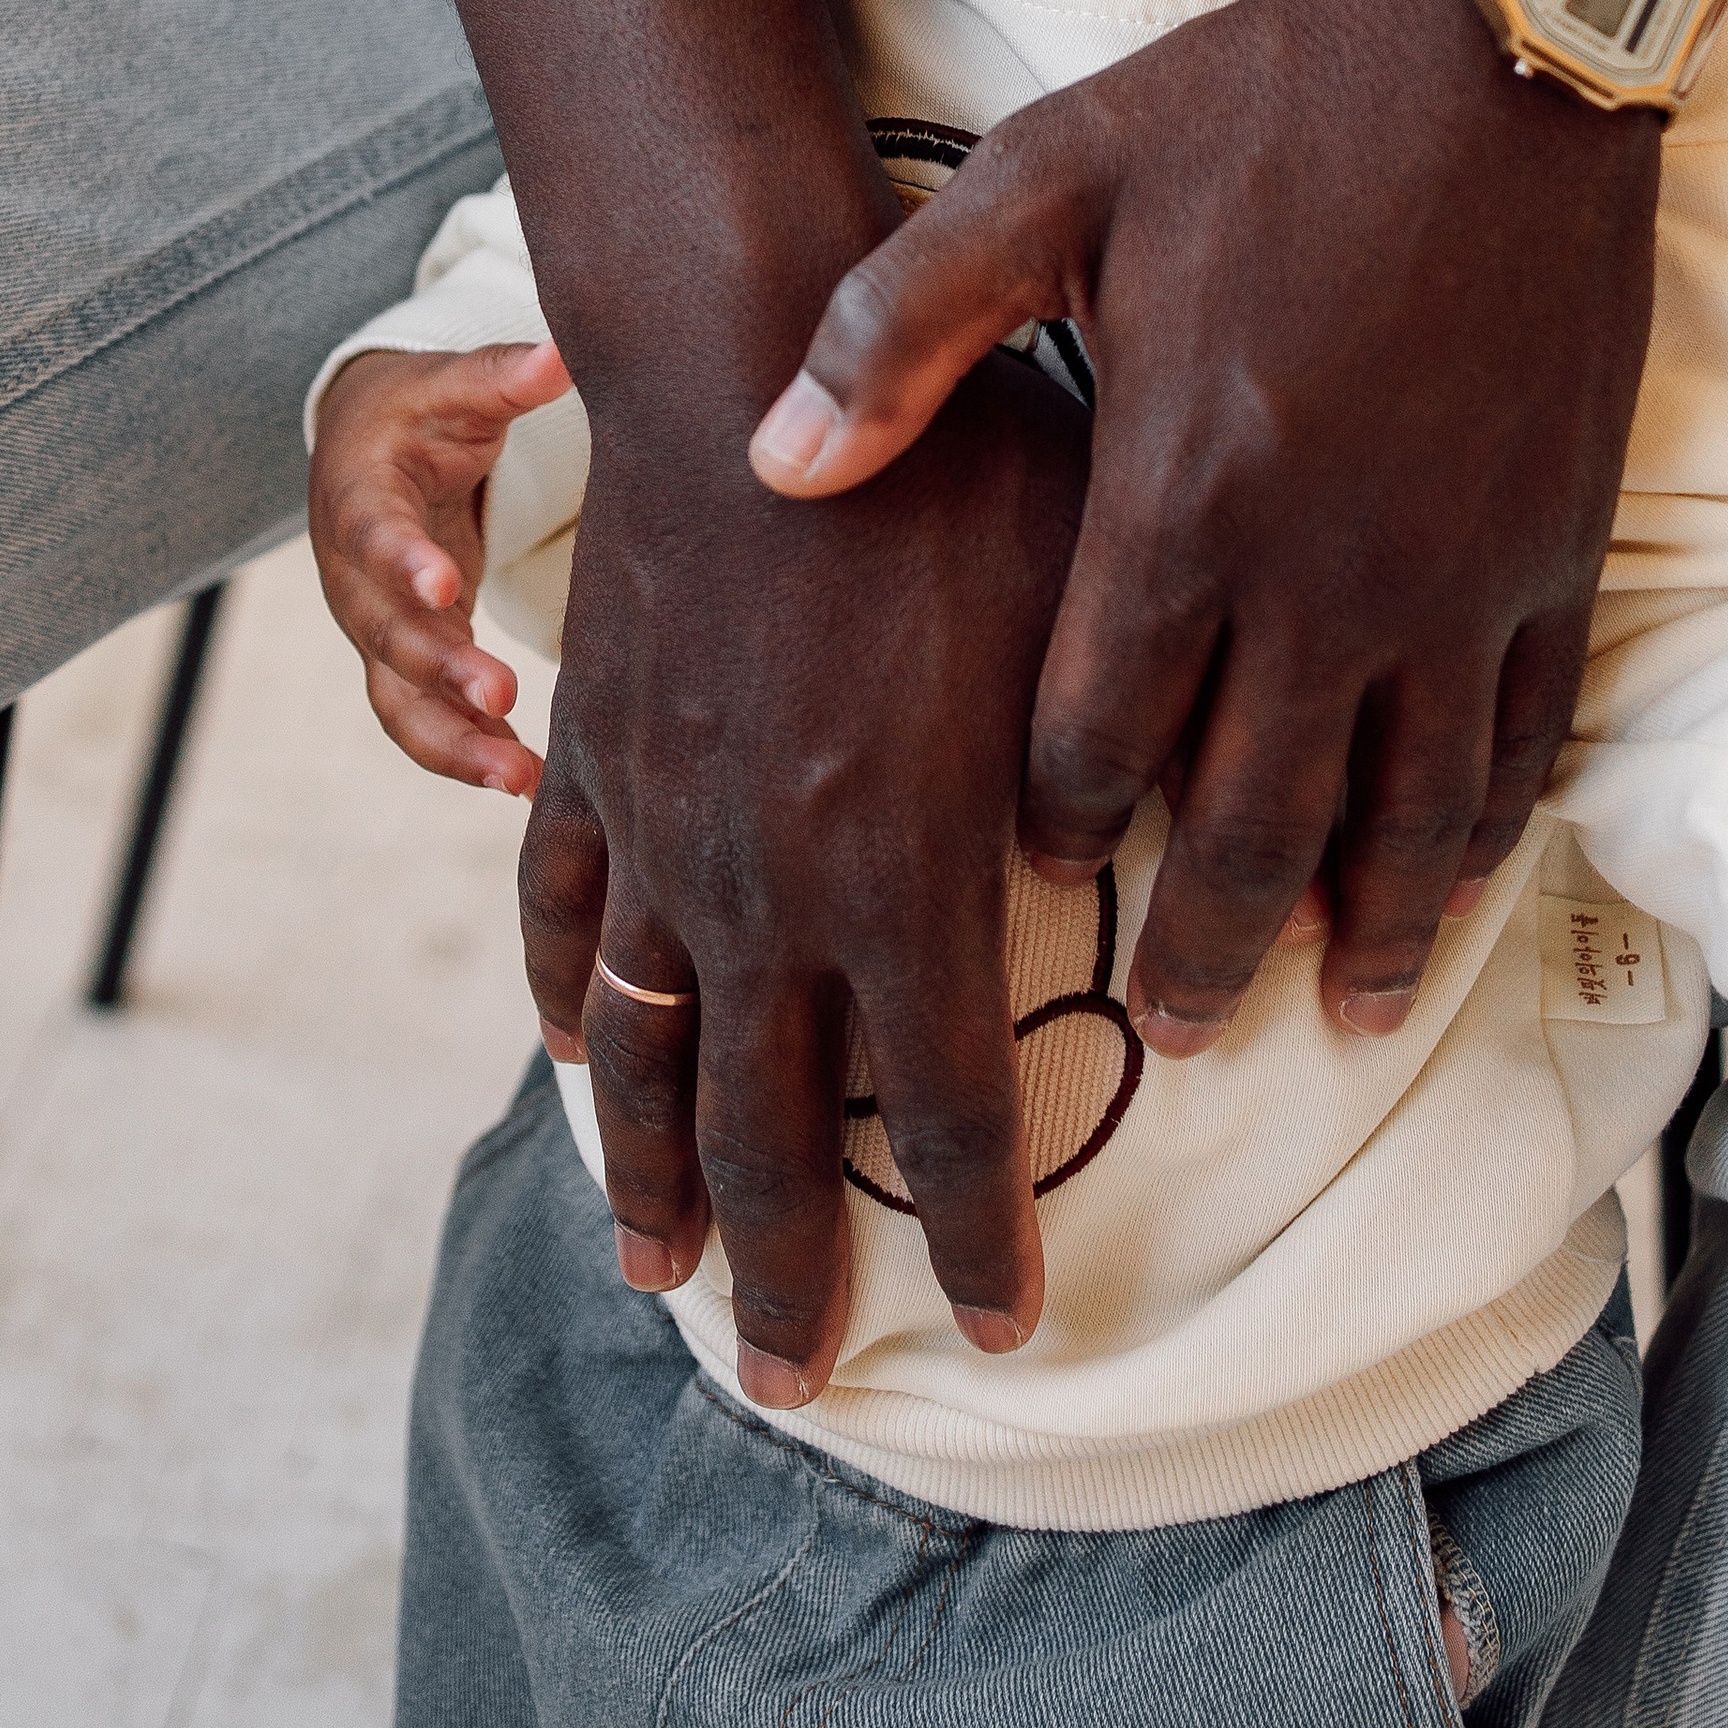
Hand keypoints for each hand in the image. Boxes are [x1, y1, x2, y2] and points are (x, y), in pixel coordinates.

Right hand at [307, 340, 571, 796]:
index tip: (444, 583)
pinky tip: (522, 779)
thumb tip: (561, 353)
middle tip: (499, 696)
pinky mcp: (403, 659)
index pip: (374, 533)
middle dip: (438, 668)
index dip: (404, 560)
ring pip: (396, 699)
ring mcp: (375, 626)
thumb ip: (500, 374)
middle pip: (385, 632)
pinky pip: (420, 718)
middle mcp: (354, 576)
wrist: (368, 446)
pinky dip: (462, 752)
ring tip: (517, 775)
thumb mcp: (450, 384)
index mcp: (359, 498)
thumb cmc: (419, 412)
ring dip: (451, 741)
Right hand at [519, 318, 1089, 1395]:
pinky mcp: (593, 756)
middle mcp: (770, 886)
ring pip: (647, 1058)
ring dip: (656, 1184)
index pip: (944, 1113)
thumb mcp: (1084, 605)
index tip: (1012, 1330)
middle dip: (797, 1276)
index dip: (976, 1237)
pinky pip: (561, 914)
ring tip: (666, 1284)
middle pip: (774, 1135)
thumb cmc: (954, 460)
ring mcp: (661, 829)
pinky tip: (570, 1056)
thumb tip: (1165, 851)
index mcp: (907, 868)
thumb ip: (1111, 756)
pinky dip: (565, 1001)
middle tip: (804, 1382)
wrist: (741, 345)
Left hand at [749, 0, 1656, 1048]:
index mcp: (1179, 500)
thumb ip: (894, 333)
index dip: (1058, 823)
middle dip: (1205, 945)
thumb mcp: (1042, 184)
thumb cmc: (1248, 109)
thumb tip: (767, 466)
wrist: (1486, 41)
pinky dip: (1487, 832)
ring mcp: (1456, 573)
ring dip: (1366, 931)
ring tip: (1337, 1012)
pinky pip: (1522, 735)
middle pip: (1251, 823)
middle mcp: (1323, 574)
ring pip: (1406, 816)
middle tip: (1174, 1031)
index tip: (1032, 872)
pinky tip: (1457, 878)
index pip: (1099, 734)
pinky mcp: (1554, 546)